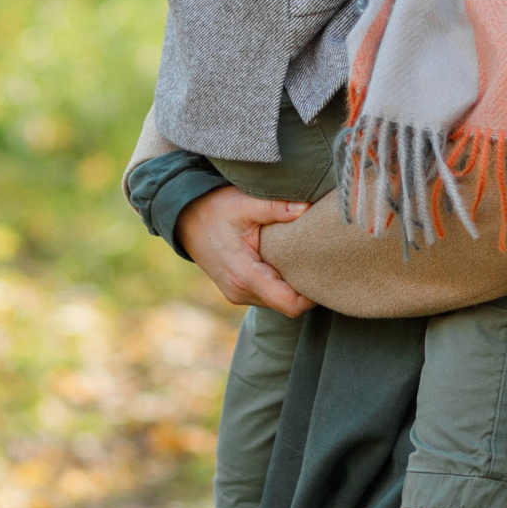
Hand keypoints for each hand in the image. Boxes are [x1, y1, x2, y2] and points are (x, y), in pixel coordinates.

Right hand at [176, 185, 314, 315]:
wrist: (182, 217)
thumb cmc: (213, 209)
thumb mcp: (243, 203)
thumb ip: (276, 207)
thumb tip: (306, 208)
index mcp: (245, 275)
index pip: (289, 304)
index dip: (311, 295)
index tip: (324, 272)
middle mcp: (241, 291)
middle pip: (287, 304)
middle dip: (305, 288)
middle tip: (320, 262)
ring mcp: (237, 293)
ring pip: (277, 301)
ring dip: (292, 285)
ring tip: (303, 259)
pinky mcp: (237, 289)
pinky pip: (267, 294)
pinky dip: (279, 283)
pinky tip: (285, 261)